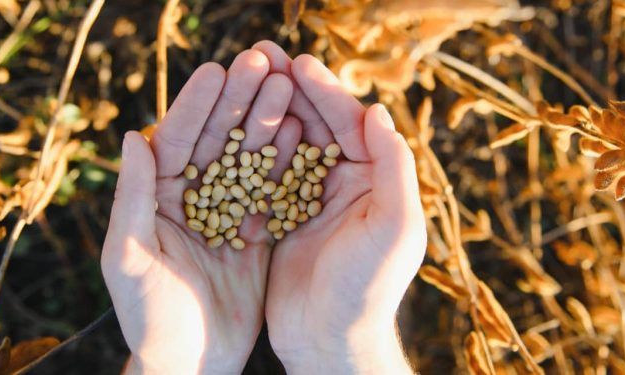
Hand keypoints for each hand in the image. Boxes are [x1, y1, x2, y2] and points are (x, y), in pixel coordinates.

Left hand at [101, 49, 301, 373]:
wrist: (190, 361)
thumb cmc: (149, 317)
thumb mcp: (129, 258)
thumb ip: (131, 199)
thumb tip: (133, 137)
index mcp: (155, 198)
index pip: (175, 140)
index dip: (196, 105)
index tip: (220, 70)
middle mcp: (189, 198)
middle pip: (216, 139)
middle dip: (237, 100)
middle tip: (262, 61)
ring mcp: (224, 212)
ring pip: (247, 157)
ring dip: (267, 121)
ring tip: (289, 85)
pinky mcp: (253, 232)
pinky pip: (270, 189)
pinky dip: (286, 161)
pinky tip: (304, 133)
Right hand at [253, 42, 425, 373]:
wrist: (330, 340)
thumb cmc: (368, 287)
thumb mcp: (395, 226)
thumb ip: (393, 168)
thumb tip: (378, 111)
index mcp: (375, 179)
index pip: (350, 123)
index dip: (325, 91)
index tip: (297, 63)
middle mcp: (345, 183)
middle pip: (316, 123)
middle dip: (290, 89)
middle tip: (261, 55)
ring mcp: (311, 198)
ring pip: (287, 143)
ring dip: (266, 110)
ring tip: (241, 79)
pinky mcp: (282, 217)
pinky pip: (265, 174)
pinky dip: (250, 149)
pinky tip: (229, 127)